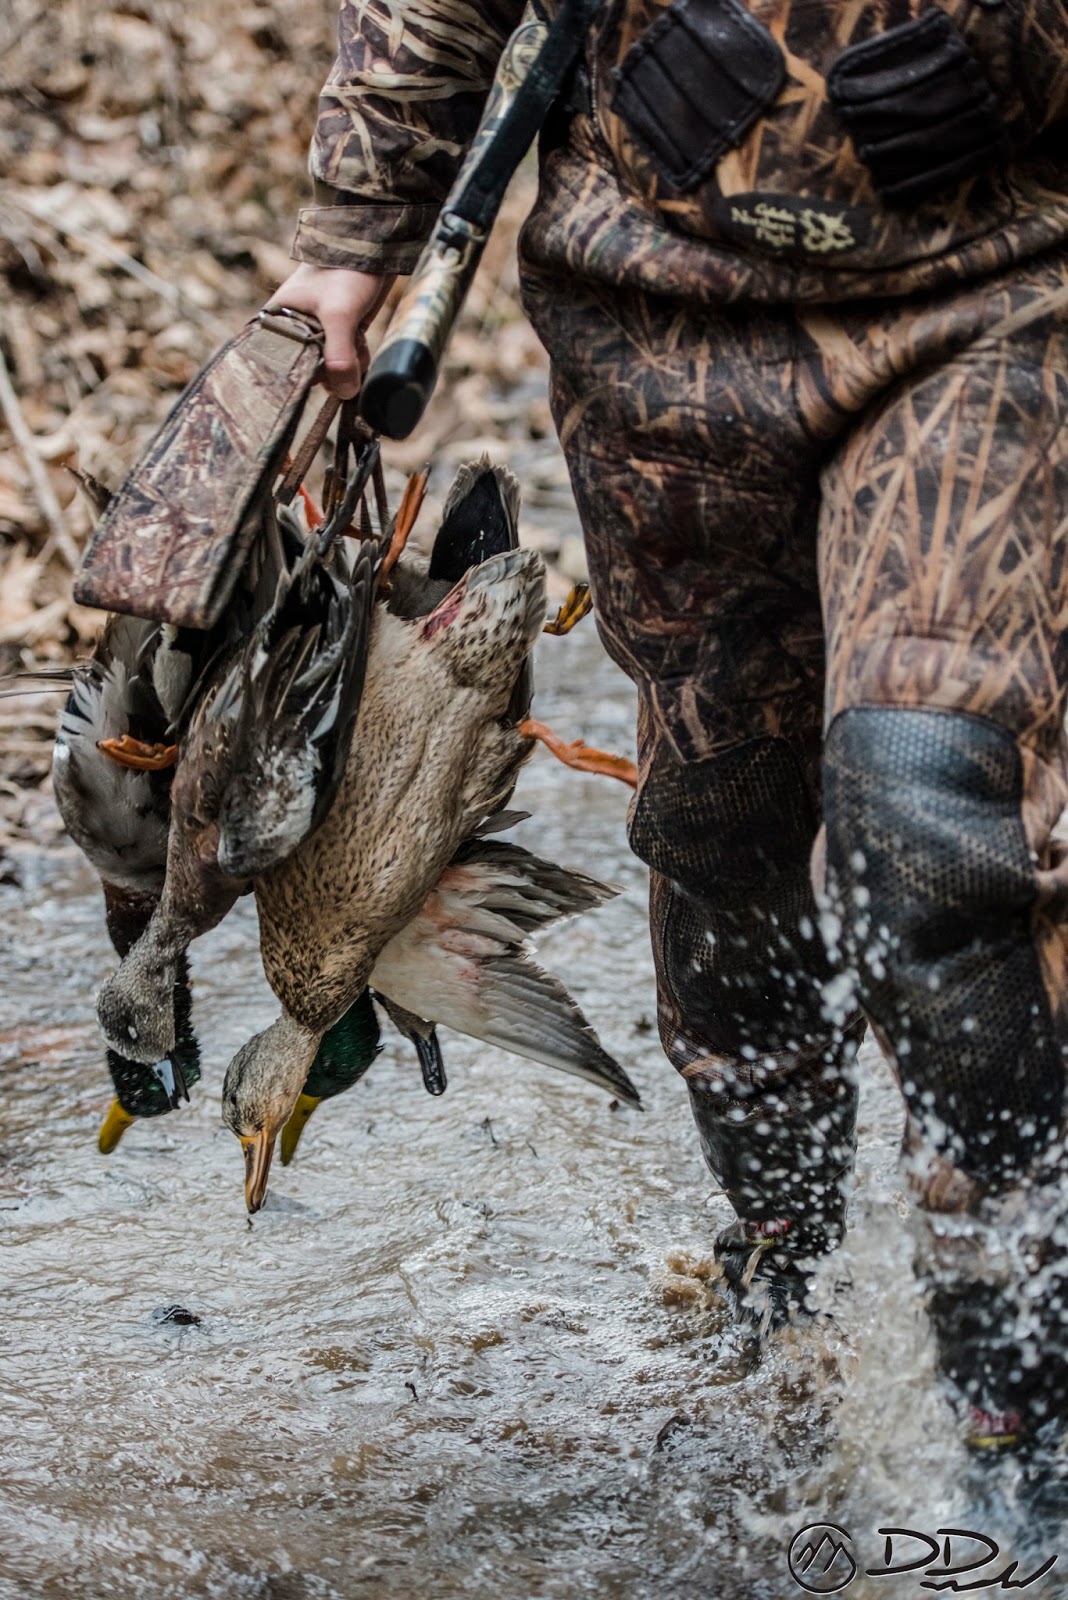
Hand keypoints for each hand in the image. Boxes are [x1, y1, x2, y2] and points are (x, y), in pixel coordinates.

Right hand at [268, 264, 395, 398]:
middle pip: (309, 373)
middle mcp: (293, 331)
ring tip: (356, 338)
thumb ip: (339, 356)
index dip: (301, 377)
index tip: (322, 378)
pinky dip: (357, 357)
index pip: (279, 366)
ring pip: (331, 370)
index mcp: (277, 323)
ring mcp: (317, 334)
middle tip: (346, 348)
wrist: (374, 250)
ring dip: (349, 363)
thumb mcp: (339, 314)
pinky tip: (362, 339)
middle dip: (333, 370)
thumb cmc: (345, 273)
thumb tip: (344, 393)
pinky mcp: (338, 335)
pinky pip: (345, 361)